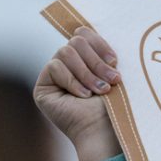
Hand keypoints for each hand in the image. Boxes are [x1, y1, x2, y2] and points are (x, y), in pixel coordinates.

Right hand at [35, 30, 124, 160]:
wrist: (107, 132)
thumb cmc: (117, 106)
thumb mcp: (113, 71)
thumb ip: (100, 49)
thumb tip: (86, 28)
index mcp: (86, 59)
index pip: (83, 34)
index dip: (99, 43)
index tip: (115, 62)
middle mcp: (69, 66)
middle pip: (75, 41)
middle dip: (96, 61)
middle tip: (111, 81)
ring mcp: (54, 77)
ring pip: (65, 52)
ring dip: (86, 73)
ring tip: (99, 91)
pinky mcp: (43, 88)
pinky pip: (54, 67)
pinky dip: (72, 81)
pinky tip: (82, 97)